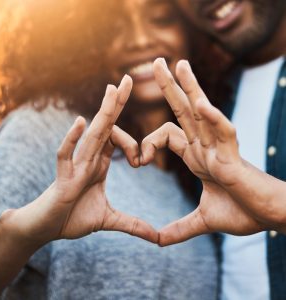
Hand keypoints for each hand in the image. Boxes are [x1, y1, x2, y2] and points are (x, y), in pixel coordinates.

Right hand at [4, 75, 157, 246]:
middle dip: (117, 104)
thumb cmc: (73, 218)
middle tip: (129, 79)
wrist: (47, 229)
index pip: (117, 139)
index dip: (133, 144)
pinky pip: (65, 155)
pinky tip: (80, 123)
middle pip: (105, 126)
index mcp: (99, 163)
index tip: (141, 162)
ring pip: (91, 135)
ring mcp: (76, 165)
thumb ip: (132, 224)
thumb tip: (156, 238)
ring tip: (113, 89)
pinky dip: (72, 140)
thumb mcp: (109, 219)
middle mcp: (88, 159)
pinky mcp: (63, 178)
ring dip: (103, 113)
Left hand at [141, 58, 285, 245]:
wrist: (268, 219)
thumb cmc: (242, 213)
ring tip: (178, 64)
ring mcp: (219, 149)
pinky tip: (202, 106)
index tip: (137, 161)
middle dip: (170, 87)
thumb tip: (159, 241)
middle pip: (183, 110)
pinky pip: (224, 133)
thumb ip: (180, 228)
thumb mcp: (202, 221)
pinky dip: (214, 120)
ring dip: (191, 88)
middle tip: (156, 63)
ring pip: (202, 112)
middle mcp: (205, 147)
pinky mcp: (234, 158)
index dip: (147, 143)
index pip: (166, 134)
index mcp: (196, 157)